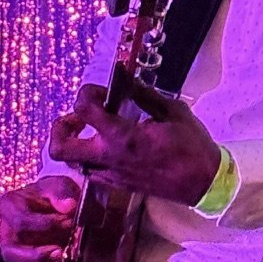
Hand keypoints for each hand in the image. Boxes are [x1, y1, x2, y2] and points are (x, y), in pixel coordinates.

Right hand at [0, 175, 79, 261]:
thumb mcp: (57, 184)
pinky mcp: (31, 260)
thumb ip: (61, 192)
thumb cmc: (52, 192)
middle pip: (13, 249)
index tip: (67, 221)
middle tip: (60, 251)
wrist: (58, 200)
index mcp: (9, 206)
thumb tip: (68, 206)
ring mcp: (18, 247)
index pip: (21, 220)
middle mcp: (8, 230)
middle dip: (37, 253)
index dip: (45, 224)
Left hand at [48, 79, 221, 206]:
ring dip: (73, 143)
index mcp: (123, 136)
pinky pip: (88, 171)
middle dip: (61, 127)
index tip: (102, 92)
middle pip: (59, 147)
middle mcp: (109, 157)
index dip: (86, 94)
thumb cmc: (191, 145)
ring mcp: (110, 174)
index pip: (84, 110)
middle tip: (80, 117)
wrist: (203, 182)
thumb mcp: (172, 111)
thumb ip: (143, 94)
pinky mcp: (116, 185)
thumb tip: (124, 76)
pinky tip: (106, 147)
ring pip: (70, 162)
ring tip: (91, 131)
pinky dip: (88, 157)